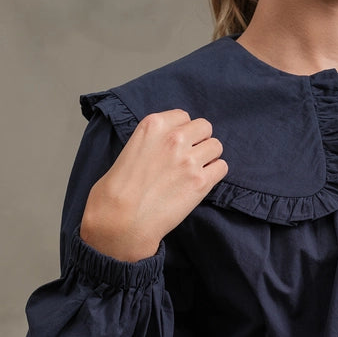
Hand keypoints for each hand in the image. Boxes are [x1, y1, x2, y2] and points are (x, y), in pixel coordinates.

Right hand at [80, 109, 227, 261]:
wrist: (120, 220)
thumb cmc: (116, 192)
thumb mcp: (129, 149)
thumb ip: (151, 141)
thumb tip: (163, 147)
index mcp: (153, 125)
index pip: (183, 116)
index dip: (183, 131)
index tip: (178, 144)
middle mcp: (174, 138)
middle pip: (204, 127)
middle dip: (199, 141)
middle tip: (189, 158)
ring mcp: (189, 160)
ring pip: (216, 146)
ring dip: (209, 157)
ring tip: (195, 171)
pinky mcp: (201, 182)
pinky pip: (222, 168)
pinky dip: (215, 174)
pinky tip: (201, 183)